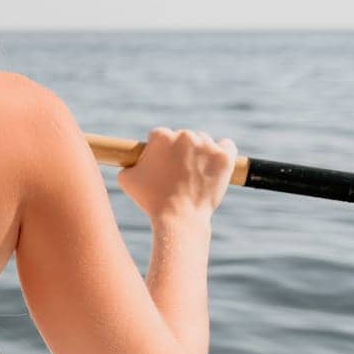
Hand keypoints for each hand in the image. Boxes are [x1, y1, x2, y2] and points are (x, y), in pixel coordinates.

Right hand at [118, 128, 236, 225]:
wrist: (179, 218)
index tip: (161, 163)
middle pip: (182, 137)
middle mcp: (184, 135)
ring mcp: (206, 145)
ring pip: (204, 141)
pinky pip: (226, 145)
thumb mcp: (126, 179)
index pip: (159, 136)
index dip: (158, 150)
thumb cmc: (152, 199)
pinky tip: (215, 162)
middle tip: (178, 172)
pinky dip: (222, 152)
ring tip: (195, 173)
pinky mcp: (224, 157)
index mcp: (161, 136)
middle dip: (180, 151)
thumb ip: (128, 163)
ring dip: (200, 152)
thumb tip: (132, 160)